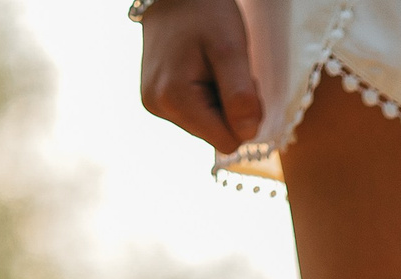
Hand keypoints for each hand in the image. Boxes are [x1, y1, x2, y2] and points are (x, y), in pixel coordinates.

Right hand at [138, 0, 263, 154]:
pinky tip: (200, 71)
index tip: (240, 81)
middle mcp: (158, 107)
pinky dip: (207, 97)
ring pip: (207, 126)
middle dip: (230, 107)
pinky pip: (196, 115)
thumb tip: (246, 136)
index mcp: (174, 99)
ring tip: (211, 67)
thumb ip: (240, 94)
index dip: (244, 116)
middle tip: (226, 70)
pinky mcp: (156, 100)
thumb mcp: (231, 49)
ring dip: (219, 101)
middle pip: (216, 135)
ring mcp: (154, 104)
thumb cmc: (206, 14)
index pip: (227, 141)